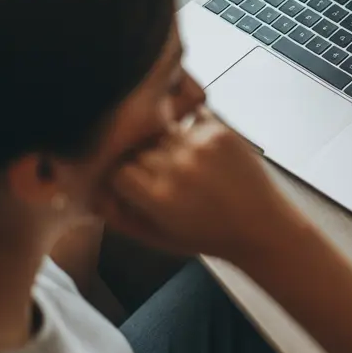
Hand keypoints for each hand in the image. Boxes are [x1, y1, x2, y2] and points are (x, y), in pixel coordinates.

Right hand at [94, 106, 311, 260]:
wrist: (263, 228)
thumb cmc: (208, 237)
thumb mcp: (158, 237)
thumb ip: (120, 217)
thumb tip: (88, 194)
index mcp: (157, 197)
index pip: (115, 170)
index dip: (119, 177)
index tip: (128, 183)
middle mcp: (176, 167)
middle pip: (135, 147)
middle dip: (140, 159)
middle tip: (156, 173)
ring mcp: (199, 145)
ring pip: (159, 129)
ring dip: (163, 141)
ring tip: (182, 162)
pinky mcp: (220, 130)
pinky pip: (189, 115)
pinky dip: (188, 127)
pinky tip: (198, 147)